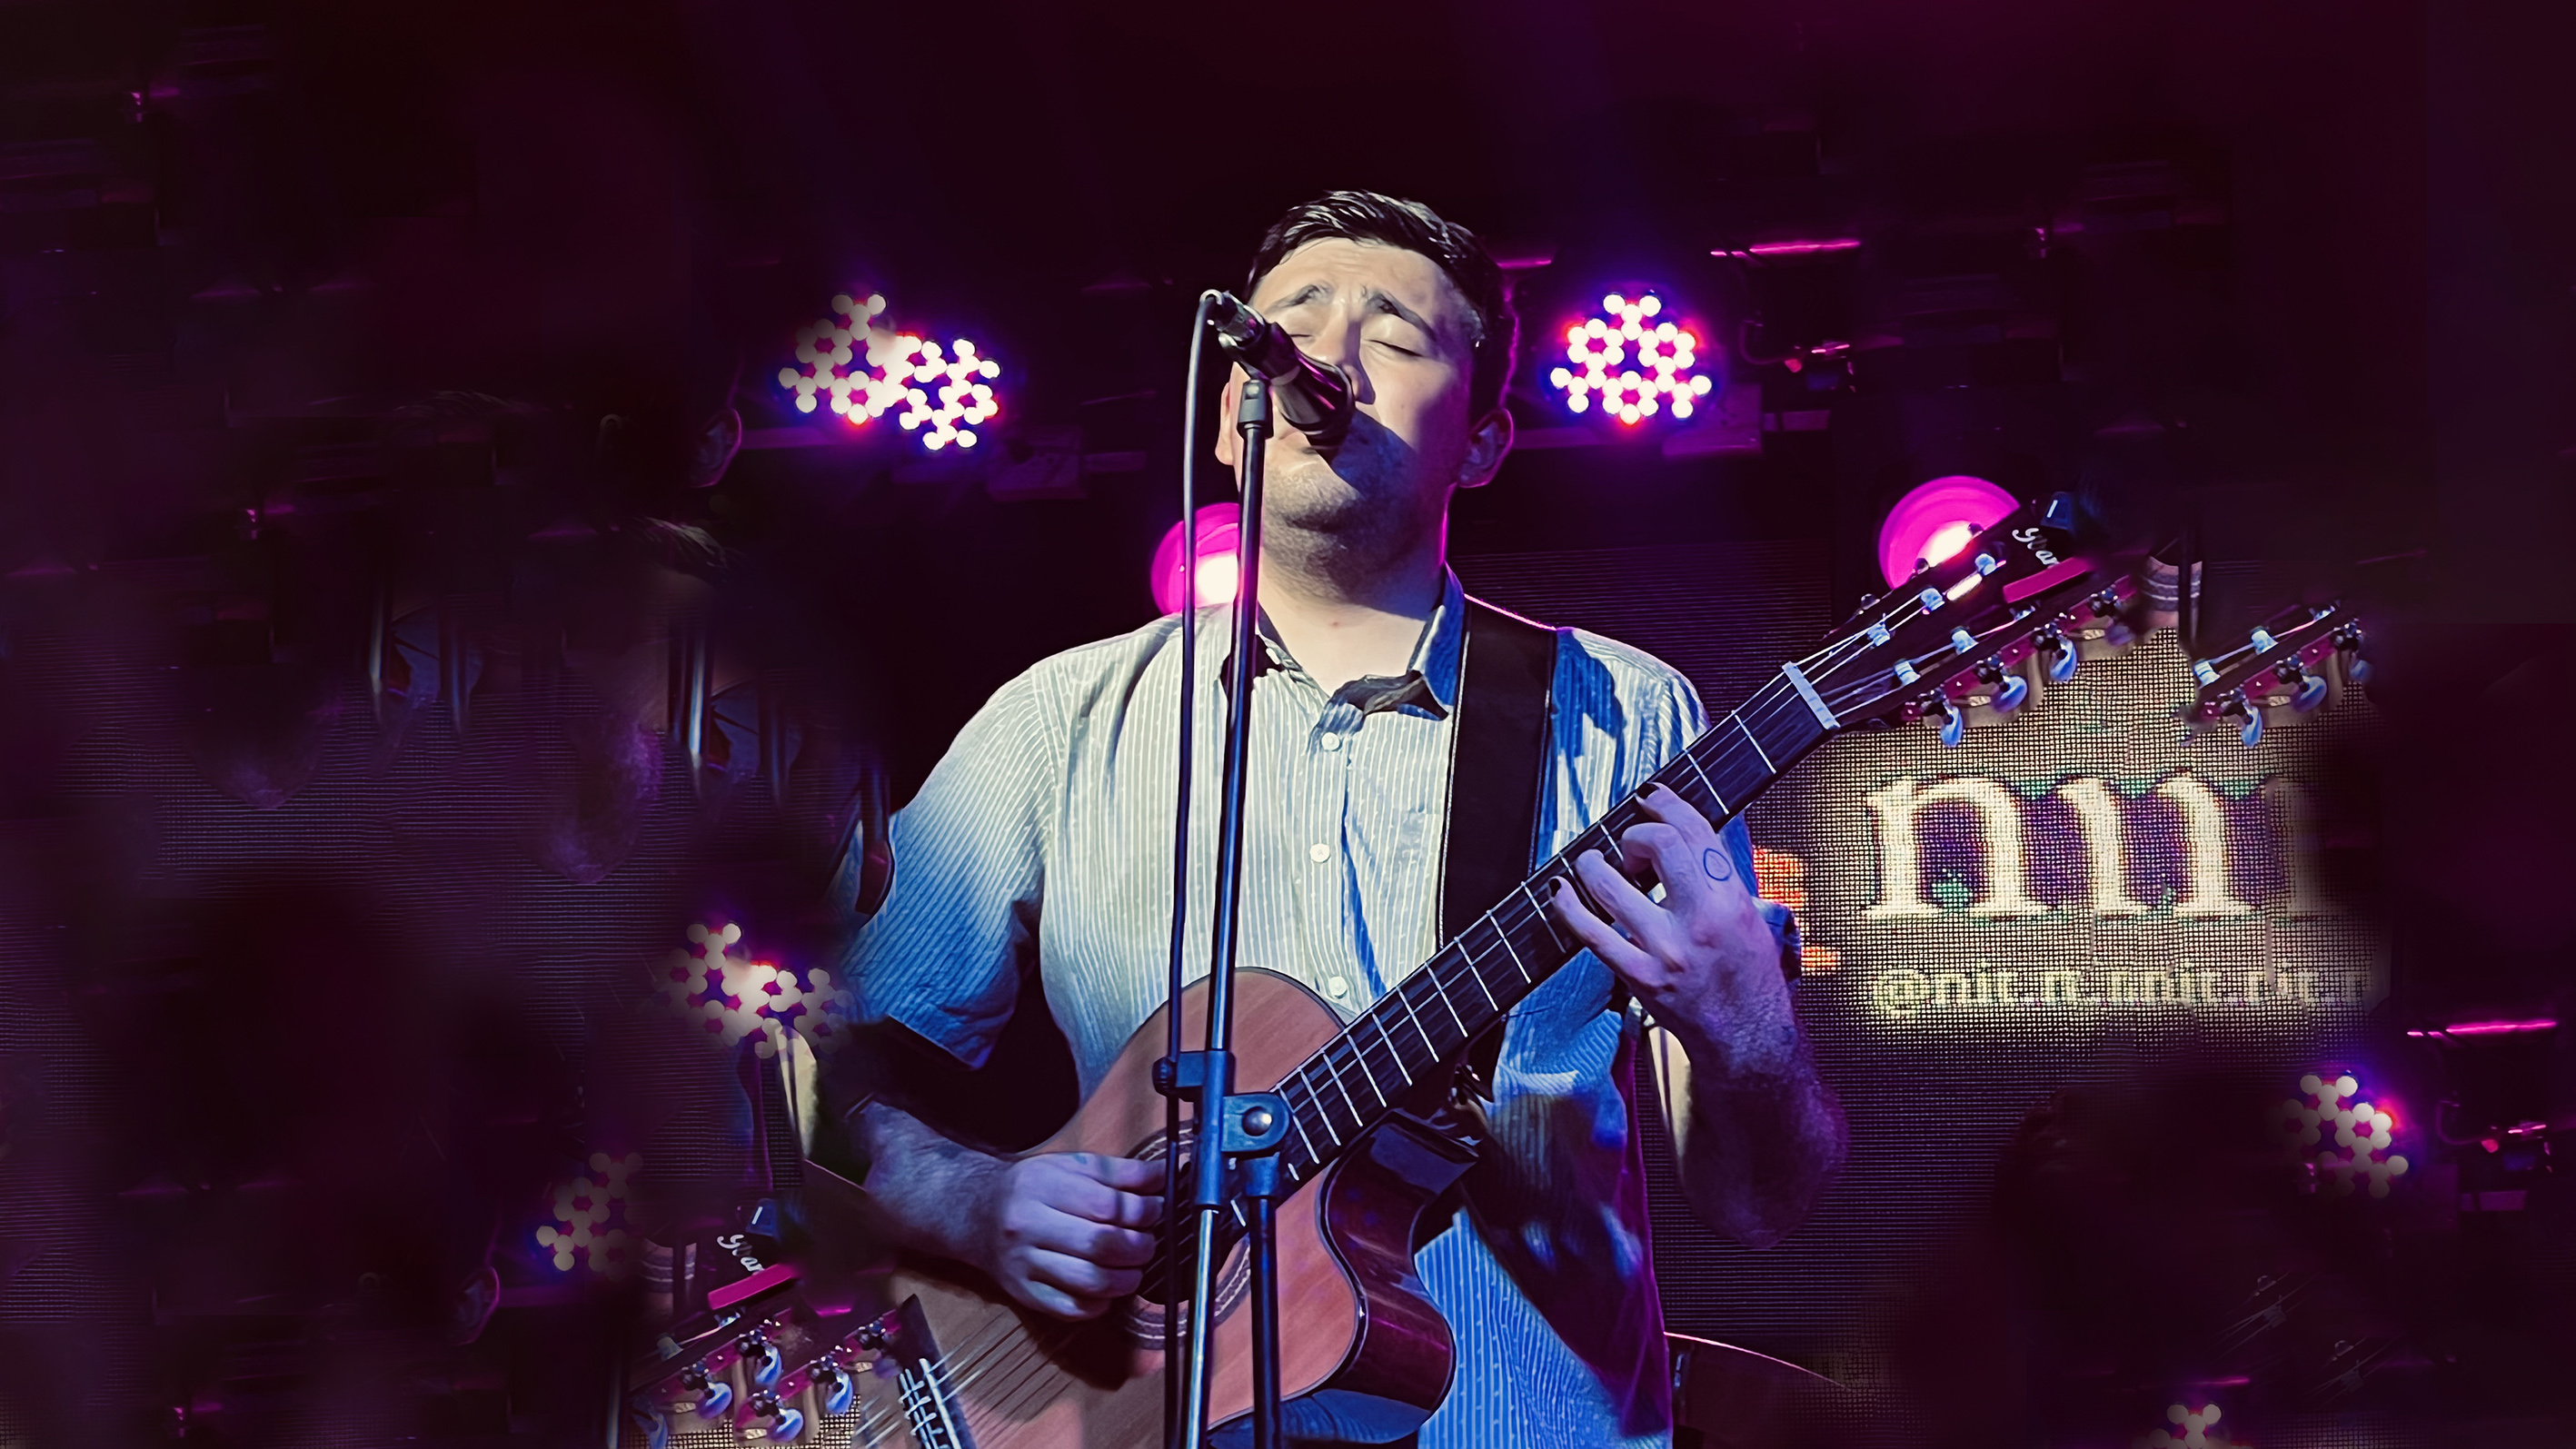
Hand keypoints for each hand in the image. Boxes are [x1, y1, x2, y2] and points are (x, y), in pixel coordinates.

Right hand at [975, 1152, 1163, 1320]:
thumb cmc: (1031, 1189)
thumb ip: (1118, 1171)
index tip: (1157, 1210)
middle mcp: (1027, 1226)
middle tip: (1148, 1242)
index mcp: (1041, 1186)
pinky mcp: (1025, 1294)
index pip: (1106, 1206)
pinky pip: (1073, 1308)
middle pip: (1100, 1245)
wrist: (978, 1215)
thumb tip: (1162, 1177)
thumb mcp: (1070, 1166)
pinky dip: (1101, 1303)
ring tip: (1135, 1267)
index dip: (1142, 1212)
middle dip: (1139, 1247)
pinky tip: (1108, 1288)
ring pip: (1090, 1282)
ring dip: (1126, 1279)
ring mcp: (1024, 1264)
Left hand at [1550, 784, 1795, 1073]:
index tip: (1651, 798)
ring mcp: (1665, 950)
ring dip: (1593, 862)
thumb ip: (1720, 875)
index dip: (1667, 804)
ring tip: (1594, 862)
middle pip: (1658, 845)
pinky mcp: (1639, 976)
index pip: (1695, 831)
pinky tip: (1561, 891)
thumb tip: (1688, 832)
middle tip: (1632, 847)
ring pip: (1611, 884)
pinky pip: (1590, 932)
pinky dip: (1568, 905)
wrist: (1747, 1039)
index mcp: (1731, 900)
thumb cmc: (1750, 980)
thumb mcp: (1750, 916)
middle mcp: (1700, 921)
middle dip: (1636, 834)